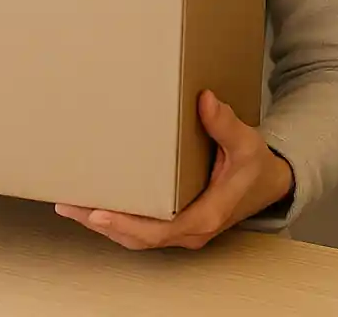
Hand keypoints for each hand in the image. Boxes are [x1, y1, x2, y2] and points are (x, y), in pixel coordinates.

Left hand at [55, 90, 293, 250]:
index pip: (161, 230)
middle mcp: (190, 229)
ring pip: (136, 235)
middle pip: (139, 237)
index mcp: (206, 215)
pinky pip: (141, 227)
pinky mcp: (176, 220)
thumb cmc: (255, 164)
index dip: (128, 224)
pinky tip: (91, 204)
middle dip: (102, 224)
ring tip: (69, 204)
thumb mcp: (246, 142)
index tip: (98, 213)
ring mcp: (182, 228)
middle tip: (68, 204)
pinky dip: (115, 219)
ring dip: (103, 223)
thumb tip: (205, 100)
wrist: (269, 181)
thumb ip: (225, 124)